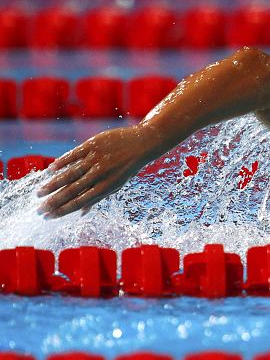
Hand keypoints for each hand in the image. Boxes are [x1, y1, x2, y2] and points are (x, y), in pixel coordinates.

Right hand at [37, 125, 158, 218]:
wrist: (142, 143)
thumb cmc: (127, 166)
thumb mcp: (117, 184)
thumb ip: (98, 197)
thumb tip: (81, 213)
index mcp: (106, 186)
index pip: (80, 202)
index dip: (63, 210)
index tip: (48, 216)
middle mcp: (100, 174)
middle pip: (72, 190)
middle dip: (54, 202)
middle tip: (38, 210)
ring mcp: (96, 159)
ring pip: (70, 173)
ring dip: (53, 184)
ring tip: (39, 193)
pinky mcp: (93, 144)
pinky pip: (74, 154)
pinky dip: (62, 162)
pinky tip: (50, 170)